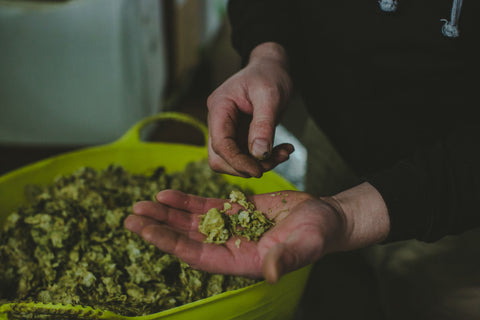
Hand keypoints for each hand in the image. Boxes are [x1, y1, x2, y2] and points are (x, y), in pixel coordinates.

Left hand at [124, 189, 348, 282]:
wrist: (324, 217)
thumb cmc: (318, 234)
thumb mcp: (305, 244)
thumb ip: (285, 258)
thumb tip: (270, 273)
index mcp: (242, 261)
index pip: (198, 255)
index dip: (171, 244)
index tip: (146, 232)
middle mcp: (231, 247)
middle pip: (187, 238)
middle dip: (159, 229)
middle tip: (130, 218)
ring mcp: (231, 228)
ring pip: (192, 222)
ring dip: (166, 214)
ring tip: (141, 205)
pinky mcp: (236, 210)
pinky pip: (206, 207)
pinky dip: (186, 202)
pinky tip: (166, 195)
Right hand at [207, 42, 293, 177]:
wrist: (272, 67)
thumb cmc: (269, 75)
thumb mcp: (270, 96)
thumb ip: (263, 125)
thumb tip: (258, 154)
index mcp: (219, 107)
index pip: (220, 144)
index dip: (237, 161)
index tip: (259, 170)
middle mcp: (218, 121)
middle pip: (220, 157)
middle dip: (246, 166)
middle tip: (276, 160)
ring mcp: (227, 129)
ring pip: (233, 160)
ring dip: (259, 164)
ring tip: (283, 154)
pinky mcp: (238, 135)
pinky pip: (246, 155)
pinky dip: (264, 157)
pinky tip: (282, 150)